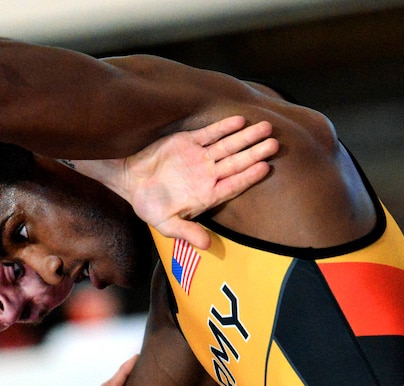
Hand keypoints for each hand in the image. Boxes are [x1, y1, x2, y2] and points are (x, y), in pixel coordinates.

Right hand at [123, 116, 277, 248]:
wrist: (128, 180)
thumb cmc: (147, 204)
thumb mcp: (164, 223)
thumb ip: (186, 232)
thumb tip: (207, 246)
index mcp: (206, 194)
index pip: (233, 184)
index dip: (249, 176)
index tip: (265, 168)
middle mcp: (208, 174)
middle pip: (237, 163)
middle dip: (256, 153)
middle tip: (275, 144)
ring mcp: (200, 157)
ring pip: (229, 146)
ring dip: (247, 137)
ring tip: (266, 128)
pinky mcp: (189, 141)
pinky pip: (210, 133)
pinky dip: (224, 127)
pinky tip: (239, 121)